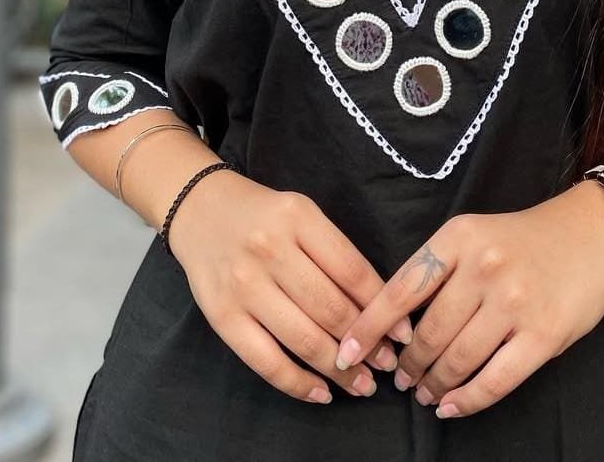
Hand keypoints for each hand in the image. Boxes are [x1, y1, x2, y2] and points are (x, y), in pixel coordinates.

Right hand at [168, 170, 413, 404]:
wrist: (200, 210)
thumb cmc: (263, 216)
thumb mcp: (302, 214)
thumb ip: (335, 252)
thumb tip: (379, 307)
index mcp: (298, 217)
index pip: (352, 270)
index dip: (382, 307)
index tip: (403, 333)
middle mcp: (269, 249)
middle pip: (330, 308)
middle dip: (366, 343)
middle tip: (387, 364)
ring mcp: (243, 285)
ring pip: (303, 338)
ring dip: (339, 370)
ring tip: (362, 384)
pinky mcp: (221, 316)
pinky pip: (266, 361)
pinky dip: (298, 383)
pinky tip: (321, 392)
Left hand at [333, 180, 603, 418]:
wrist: (591, 232)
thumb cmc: (523, 238)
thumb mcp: (472, 233)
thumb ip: (437, 269)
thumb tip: (395, 323)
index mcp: (458, 237)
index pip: (400, 290)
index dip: (368, 328)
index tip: (347, 352)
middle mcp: (483, 267)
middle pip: (428, 332)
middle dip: (407, 364)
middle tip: (399, 379)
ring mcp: (514, 302)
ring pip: (457, 359)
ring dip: (434, 384)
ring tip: (425, 393)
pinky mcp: (544, 334)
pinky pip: (496, 379)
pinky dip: (468, 399)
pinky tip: (452, 406)